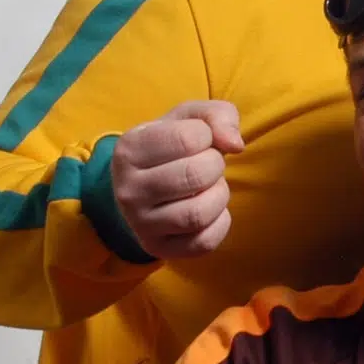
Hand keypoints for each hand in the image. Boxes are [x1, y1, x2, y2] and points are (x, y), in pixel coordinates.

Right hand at [111, 100, 245, 258]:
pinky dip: (219, 223)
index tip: (199, 141)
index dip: (208, 136)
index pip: (188, 138)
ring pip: (199, 213)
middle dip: (216, 166)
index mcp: (129, 149)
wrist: (145, 186)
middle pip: (196, 175)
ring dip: (218, 195)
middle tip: (208, 165)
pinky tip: (209, 210)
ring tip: (208, 187)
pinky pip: (204, 242)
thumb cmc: (172, 146)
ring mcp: (140, 224)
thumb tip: (235, 144)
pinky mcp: (158, 248)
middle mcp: (128, 190)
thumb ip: (217, 115)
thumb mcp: (189, 118)